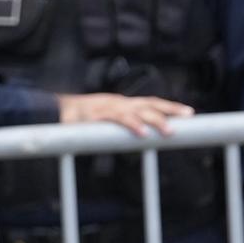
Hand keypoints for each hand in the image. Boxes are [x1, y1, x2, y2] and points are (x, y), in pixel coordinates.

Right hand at [56, 93, 193, 136]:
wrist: (54, 110)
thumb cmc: (80, 118)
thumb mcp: (104, 121)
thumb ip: (119, 129)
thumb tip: (137, 140)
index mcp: (122, 103)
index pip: (150, 102)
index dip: (169, 107)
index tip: (189, 113)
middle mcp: (119, 102)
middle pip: (149, 104)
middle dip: (169, 111)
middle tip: (187, 120)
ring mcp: (109, 107)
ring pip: (137, 111)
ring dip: (155, 121)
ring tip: (169, 132)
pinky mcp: (97, 114)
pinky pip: (117, 119)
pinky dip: (131, 125)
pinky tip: (141, 133)